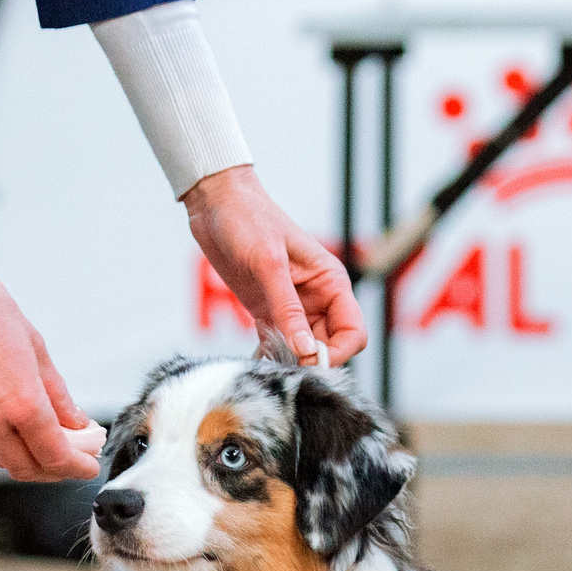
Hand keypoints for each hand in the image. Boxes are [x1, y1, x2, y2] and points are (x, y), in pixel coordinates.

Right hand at [0, 248, 102, 482]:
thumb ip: (58, 396)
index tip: (90, 466)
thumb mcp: (37, 350)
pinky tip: (23, 435)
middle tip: (76, 457)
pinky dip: (8, 449)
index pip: (56, 455)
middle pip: (29, 469)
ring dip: (32, 463)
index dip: (77, 467)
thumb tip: (77, 423)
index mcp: (21, 402)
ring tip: (52, 447)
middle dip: (57, 471)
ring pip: (4, 462)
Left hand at [183, 166, 367, 365]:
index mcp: (331, 282)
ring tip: (268, 365)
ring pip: (304, 350)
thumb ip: (288, 308)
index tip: (309, 360)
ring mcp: (293, 307)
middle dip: (312, 362)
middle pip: (330, 347)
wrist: (218, 203)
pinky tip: (256, 361)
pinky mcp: (268, 312)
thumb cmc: (249, 219)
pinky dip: (270, 356)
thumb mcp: (269, 264)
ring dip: (290, 362)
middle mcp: (318, 298)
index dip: (337, 353)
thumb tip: (306, 350)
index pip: (353, 332)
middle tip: (285, 366)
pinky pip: (278, 345)